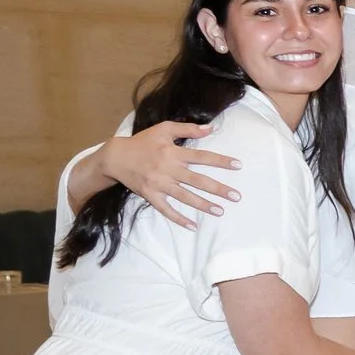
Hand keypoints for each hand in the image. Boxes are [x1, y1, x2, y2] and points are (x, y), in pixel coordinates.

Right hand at [101, 123, 240, 227]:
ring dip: (203, 205)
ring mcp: (159, 184)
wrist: (116, 157)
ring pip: (185, 197)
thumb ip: (188, 128)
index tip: (238, 165)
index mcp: (173, 152)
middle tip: (236, 196)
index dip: (220, 161)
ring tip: (221, 211)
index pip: (202, 157)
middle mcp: (168, 169)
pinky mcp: (151, 196)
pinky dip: (179, 219)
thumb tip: (211, 128)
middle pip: (197, 181)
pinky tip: (193, 226)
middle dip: (218, 189)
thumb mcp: (164, 129)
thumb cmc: (143, 142)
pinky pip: (166, 210)